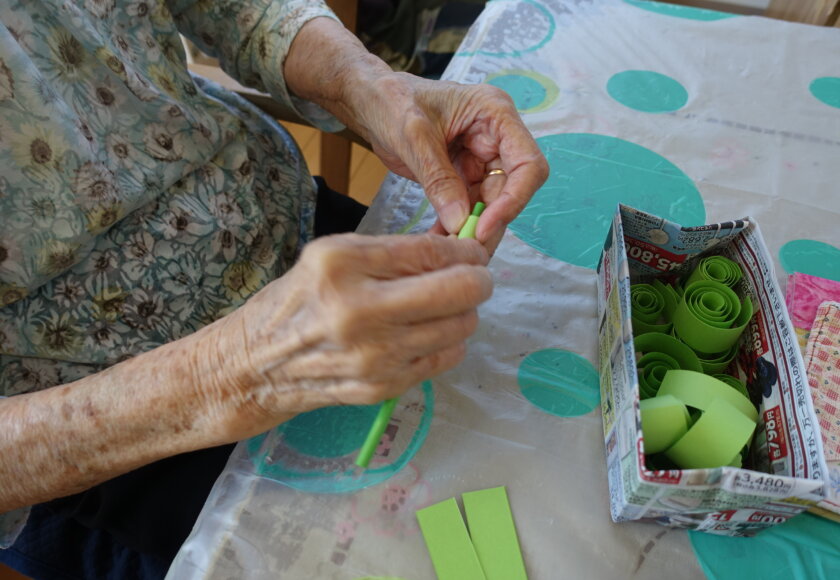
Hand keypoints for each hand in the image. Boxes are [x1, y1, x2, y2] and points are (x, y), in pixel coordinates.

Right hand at [204, 234, 491, 439]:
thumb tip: (460, 249)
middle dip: (478, 281)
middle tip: (472, 278)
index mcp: (343, 265)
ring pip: (461, 327)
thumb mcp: (335, 255)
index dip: (466, 251)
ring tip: (440, 307)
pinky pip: (445, 358)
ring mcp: (374, 356)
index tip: (472, 253)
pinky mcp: (383, 387)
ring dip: (463, 313)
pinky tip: (423, 334)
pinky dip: (446, 342)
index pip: (434, 253)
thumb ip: (394, 251)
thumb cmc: (300, 300)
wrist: (258, 365)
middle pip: (460, 292)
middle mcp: (359, 312)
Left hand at [284, 18, 547, 250]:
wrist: (371, 100)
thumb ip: (438, 178)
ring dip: (472, 229)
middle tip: (464, 252)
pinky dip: (456, 225)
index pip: (528, 164)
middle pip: (511, 190)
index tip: (484, 228)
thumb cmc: (392, 100)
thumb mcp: (413, 137)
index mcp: (495, 115)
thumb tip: (461, 222)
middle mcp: (496, 137)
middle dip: (491, 222)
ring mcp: (482, 158)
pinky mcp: (464, 175)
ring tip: (447, 251)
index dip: (514, 200)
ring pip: (491, 204)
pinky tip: (438, 242)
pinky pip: (468, 207)